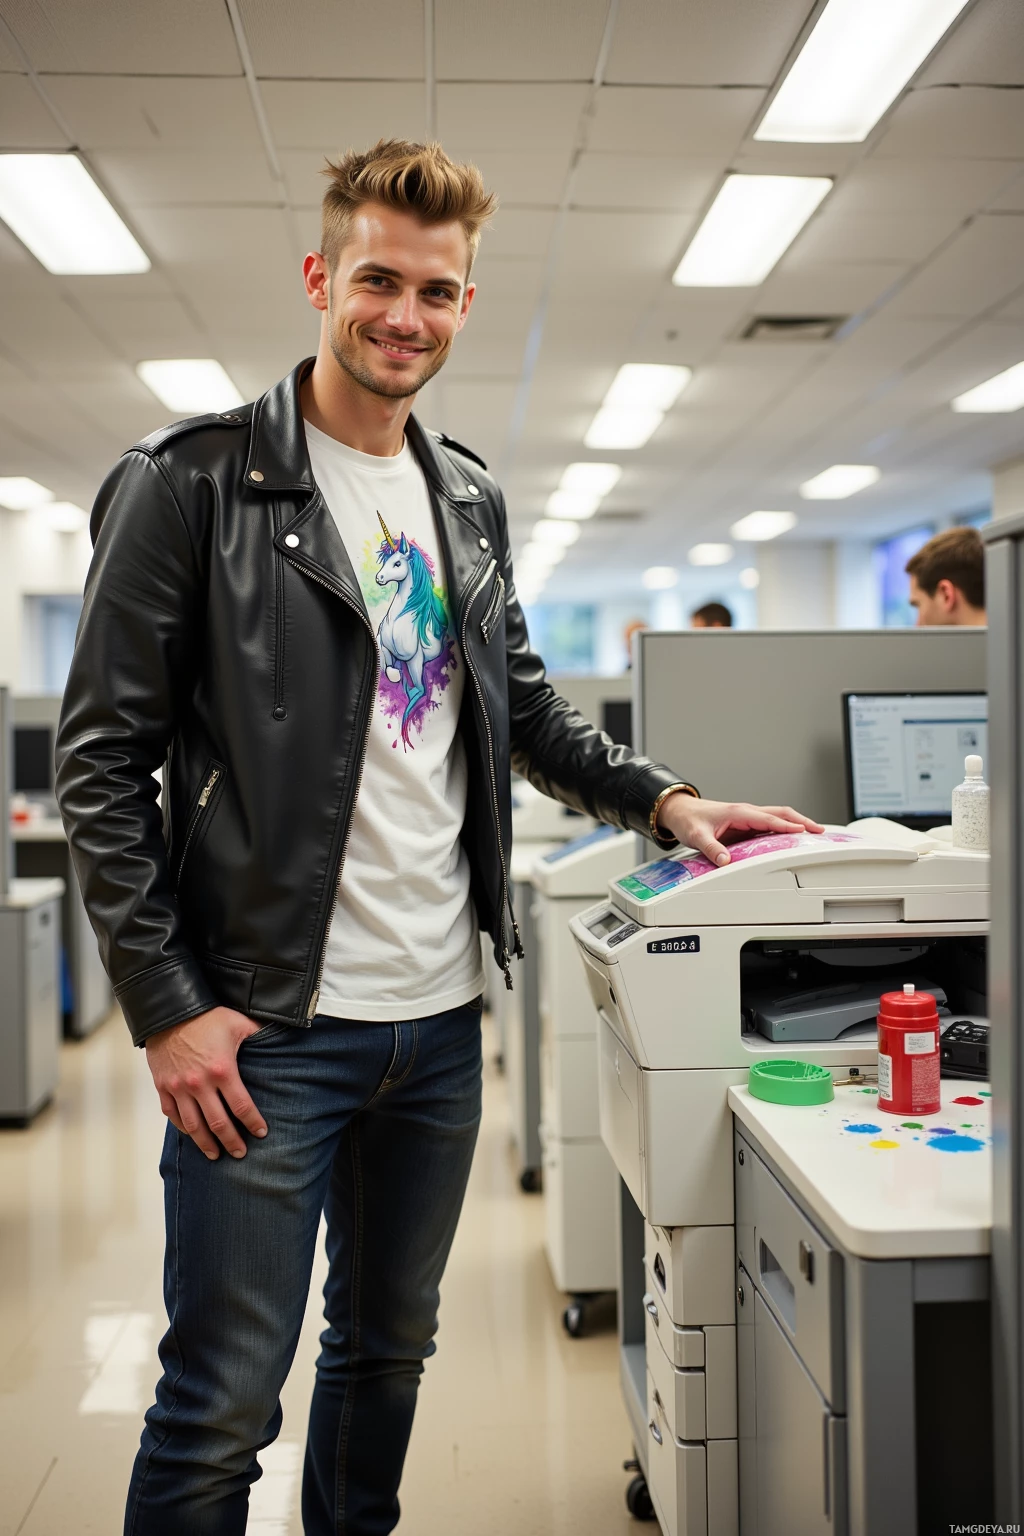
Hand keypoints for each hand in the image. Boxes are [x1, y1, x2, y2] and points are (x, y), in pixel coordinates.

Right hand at [145, 1006, 267, 1159]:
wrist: (169, 1010)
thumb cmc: (207, 1016)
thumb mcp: (238, 1023)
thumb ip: (259, 1034)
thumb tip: (283, 1037)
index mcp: (222, 1070)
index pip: (242, 1106)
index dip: (253, 1122)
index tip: (261, 1133)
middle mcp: (199, 1084)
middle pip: (218, 1124)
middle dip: (232, 1142)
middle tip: (240, 1154)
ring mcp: (179, 1087)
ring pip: (193, 1126)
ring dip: (205, 1143)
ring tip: (215, 1155)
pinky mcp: (163, 1086)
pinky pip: (172, 1115)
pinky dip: (183, 1128)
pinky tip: (192, 1134)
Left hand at [657, 794, 823, 867]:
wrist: (680, 811)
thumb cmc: (689, 820)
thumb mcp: (697, 836)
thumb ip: (711, 848)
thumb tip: (725, 860)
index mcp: (738, 812)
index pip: (768, 819)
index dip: (786, 826)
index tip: (803, 832)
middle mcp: (746, 813)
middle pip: (781, 814)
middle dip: (801, 821)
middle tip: (819, 831)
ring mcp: (747, 818)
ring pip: (777, 817)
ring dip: (795, 823)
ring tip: (813, 834)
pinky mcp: (745, 824)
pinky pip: (769, 825)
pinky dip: (784, 828)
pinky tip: (792, 837)